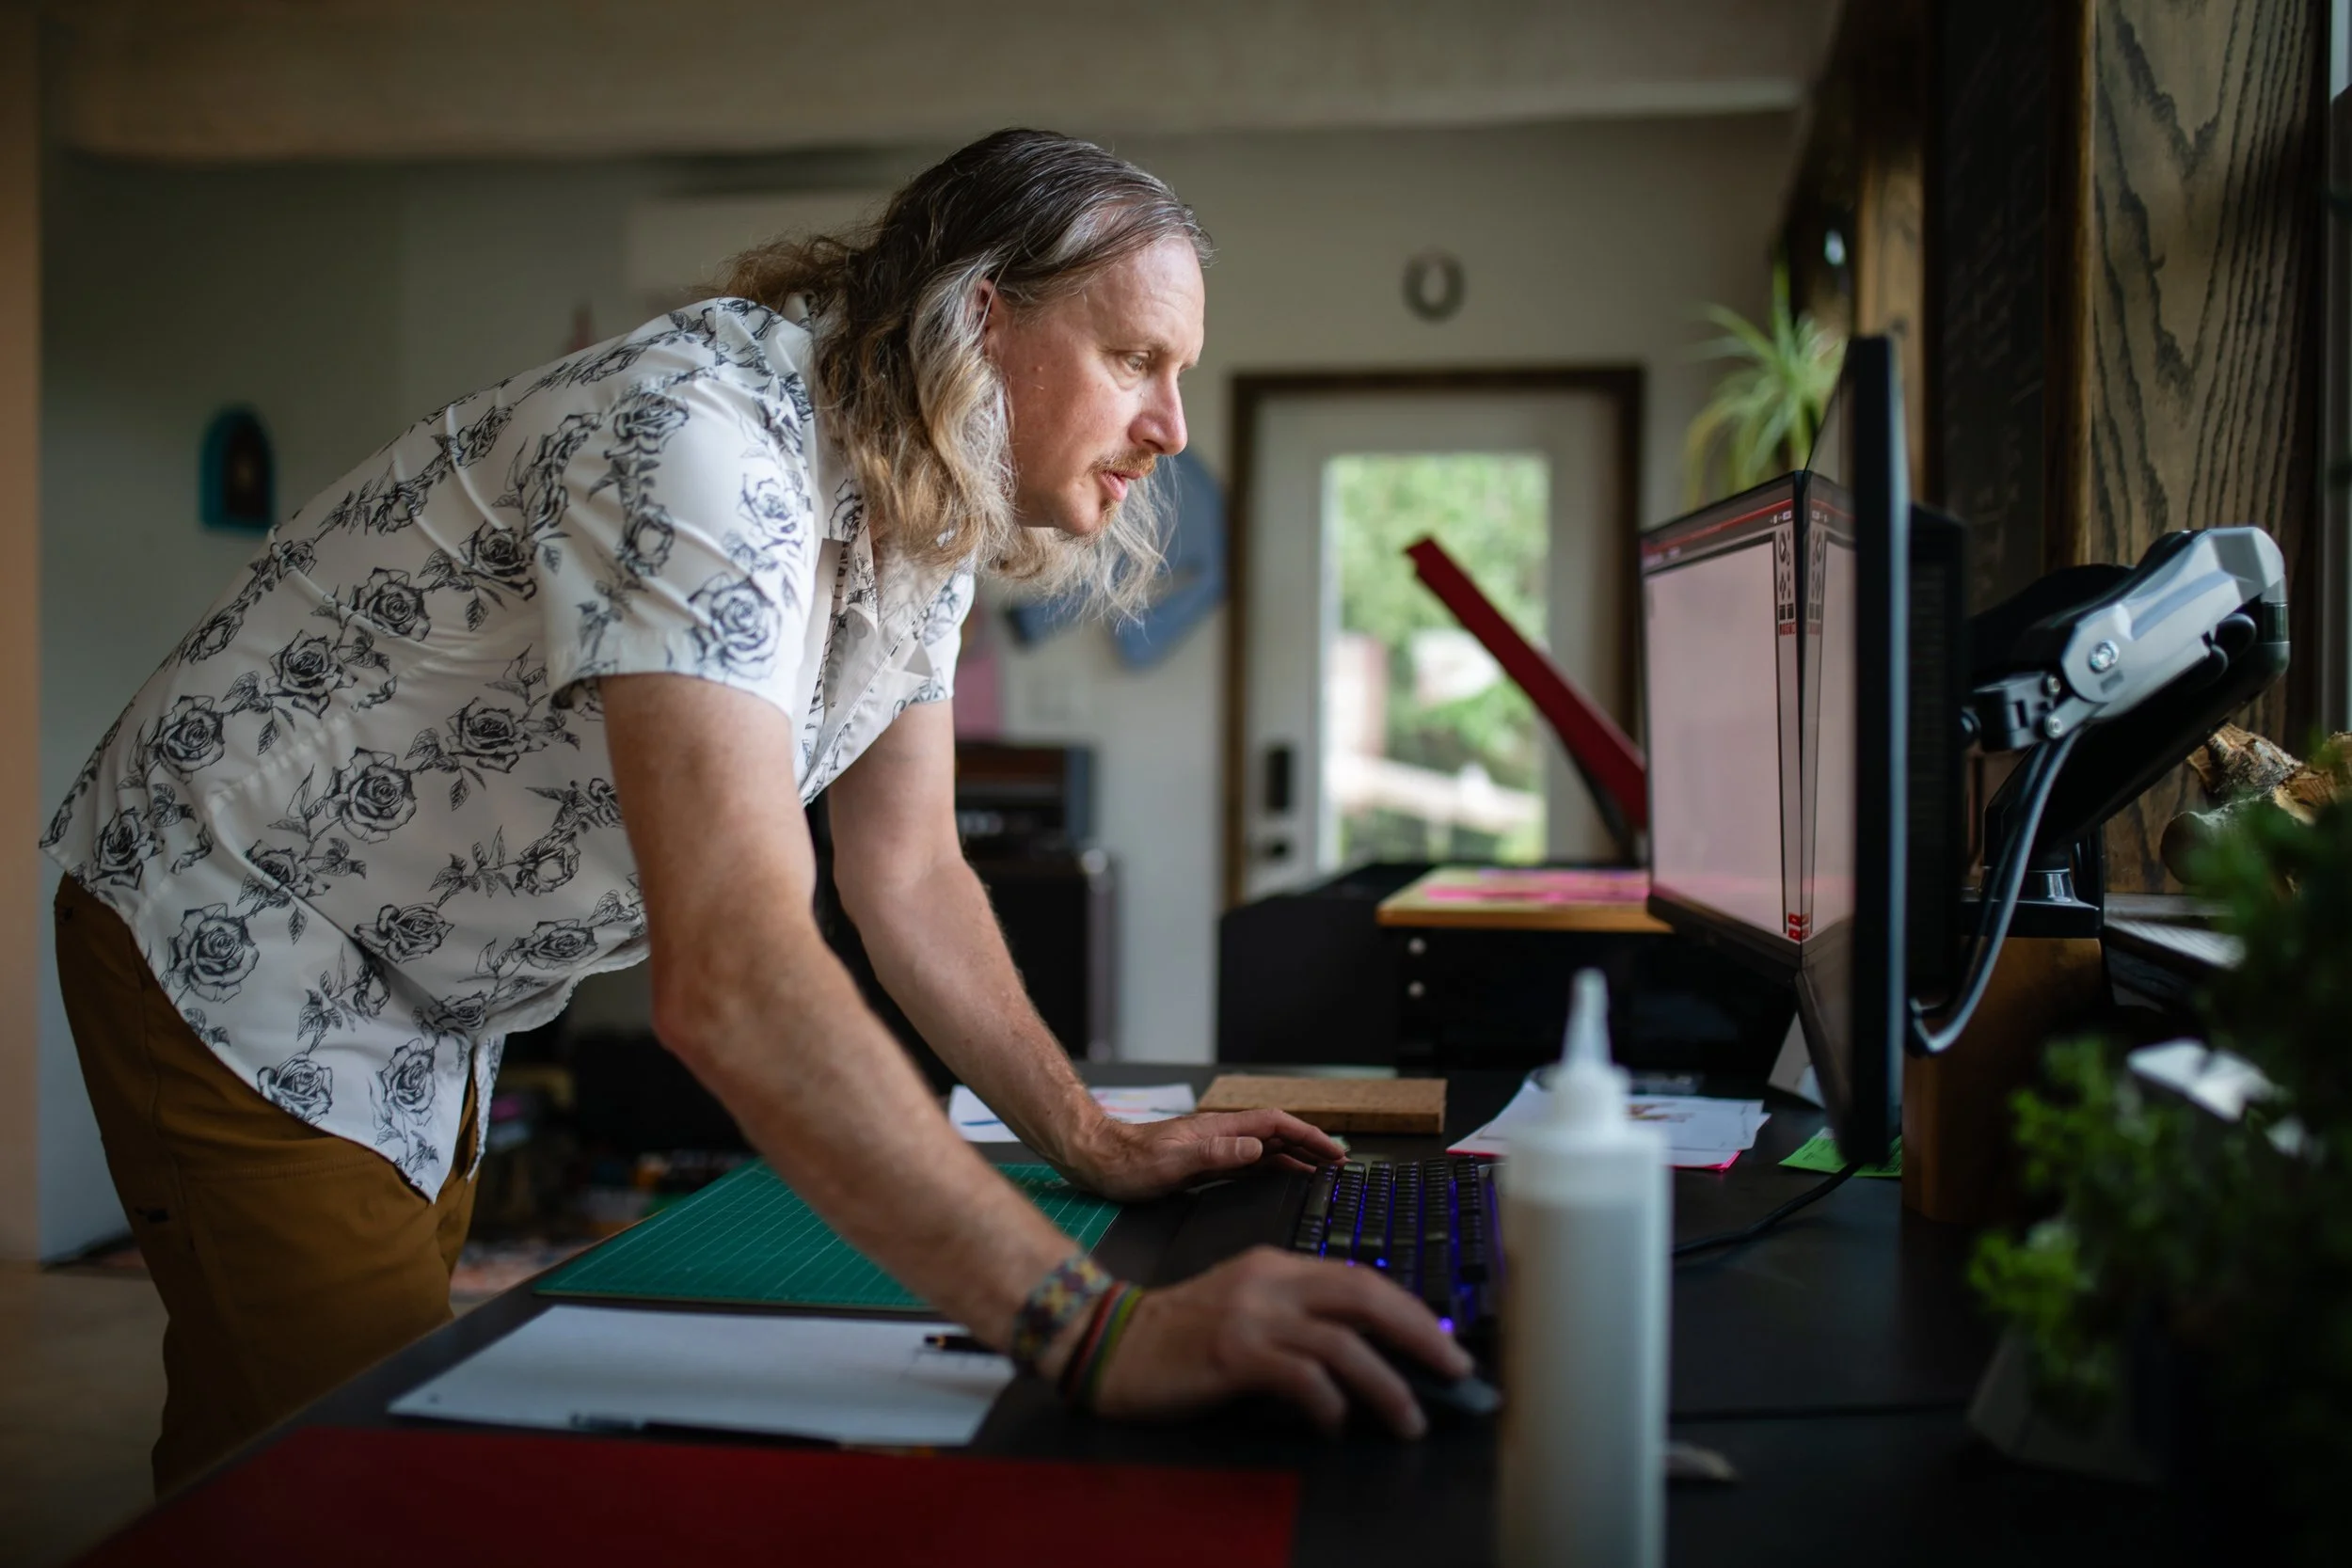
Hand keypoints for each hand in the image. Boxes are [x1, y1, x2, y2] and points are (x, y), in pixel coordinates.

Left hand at [1065, 1111, 1344, 1202]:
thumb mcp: (1173, 1163)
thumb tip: (1256, 1147)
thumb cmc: (1128, 1164)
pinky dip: (1272, 1168)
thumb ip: (1215, 1155)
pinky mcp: (1204, 1165)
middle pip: (1276, 1134)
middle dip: (1310, 1144)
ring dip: (1295, 1156)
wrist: (1097, 1162)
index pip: (1275, 1125)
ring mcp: (1213, 1149)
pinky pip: (1249, 1164)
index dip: (1308, 1135)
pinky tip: (1281, 1178)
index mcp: (1218, 1130)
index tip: (1333, 1151)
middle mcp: (1220, 1135)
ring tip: (1321, 1171)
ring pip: (1265, 1149)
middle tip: (1339, 1162)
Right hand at [1083, 1247, 1472, 1438]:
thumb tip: (1364, 1350)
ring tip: (1409, 1418)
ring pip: (1343, 1342)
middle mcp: (1269, 1281)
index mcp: (1276, 1265)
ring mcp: (1251, 1315)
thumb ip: (1297, 1314)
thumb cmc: (1179, 1334)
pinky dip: (1329, 1405)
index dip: (1409, 1308)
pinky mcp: (1231, 1353)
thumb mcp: (1245, 1304)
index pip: (1360, 1276)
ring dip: (1387, 1384)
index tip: (1441, 1339)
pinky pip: (1300, 1378)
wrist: (1108, 1340)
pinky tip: (1338, 1426)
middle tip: (1454, 1366)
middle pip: (1365, 1295)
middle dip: (1420, 1333)